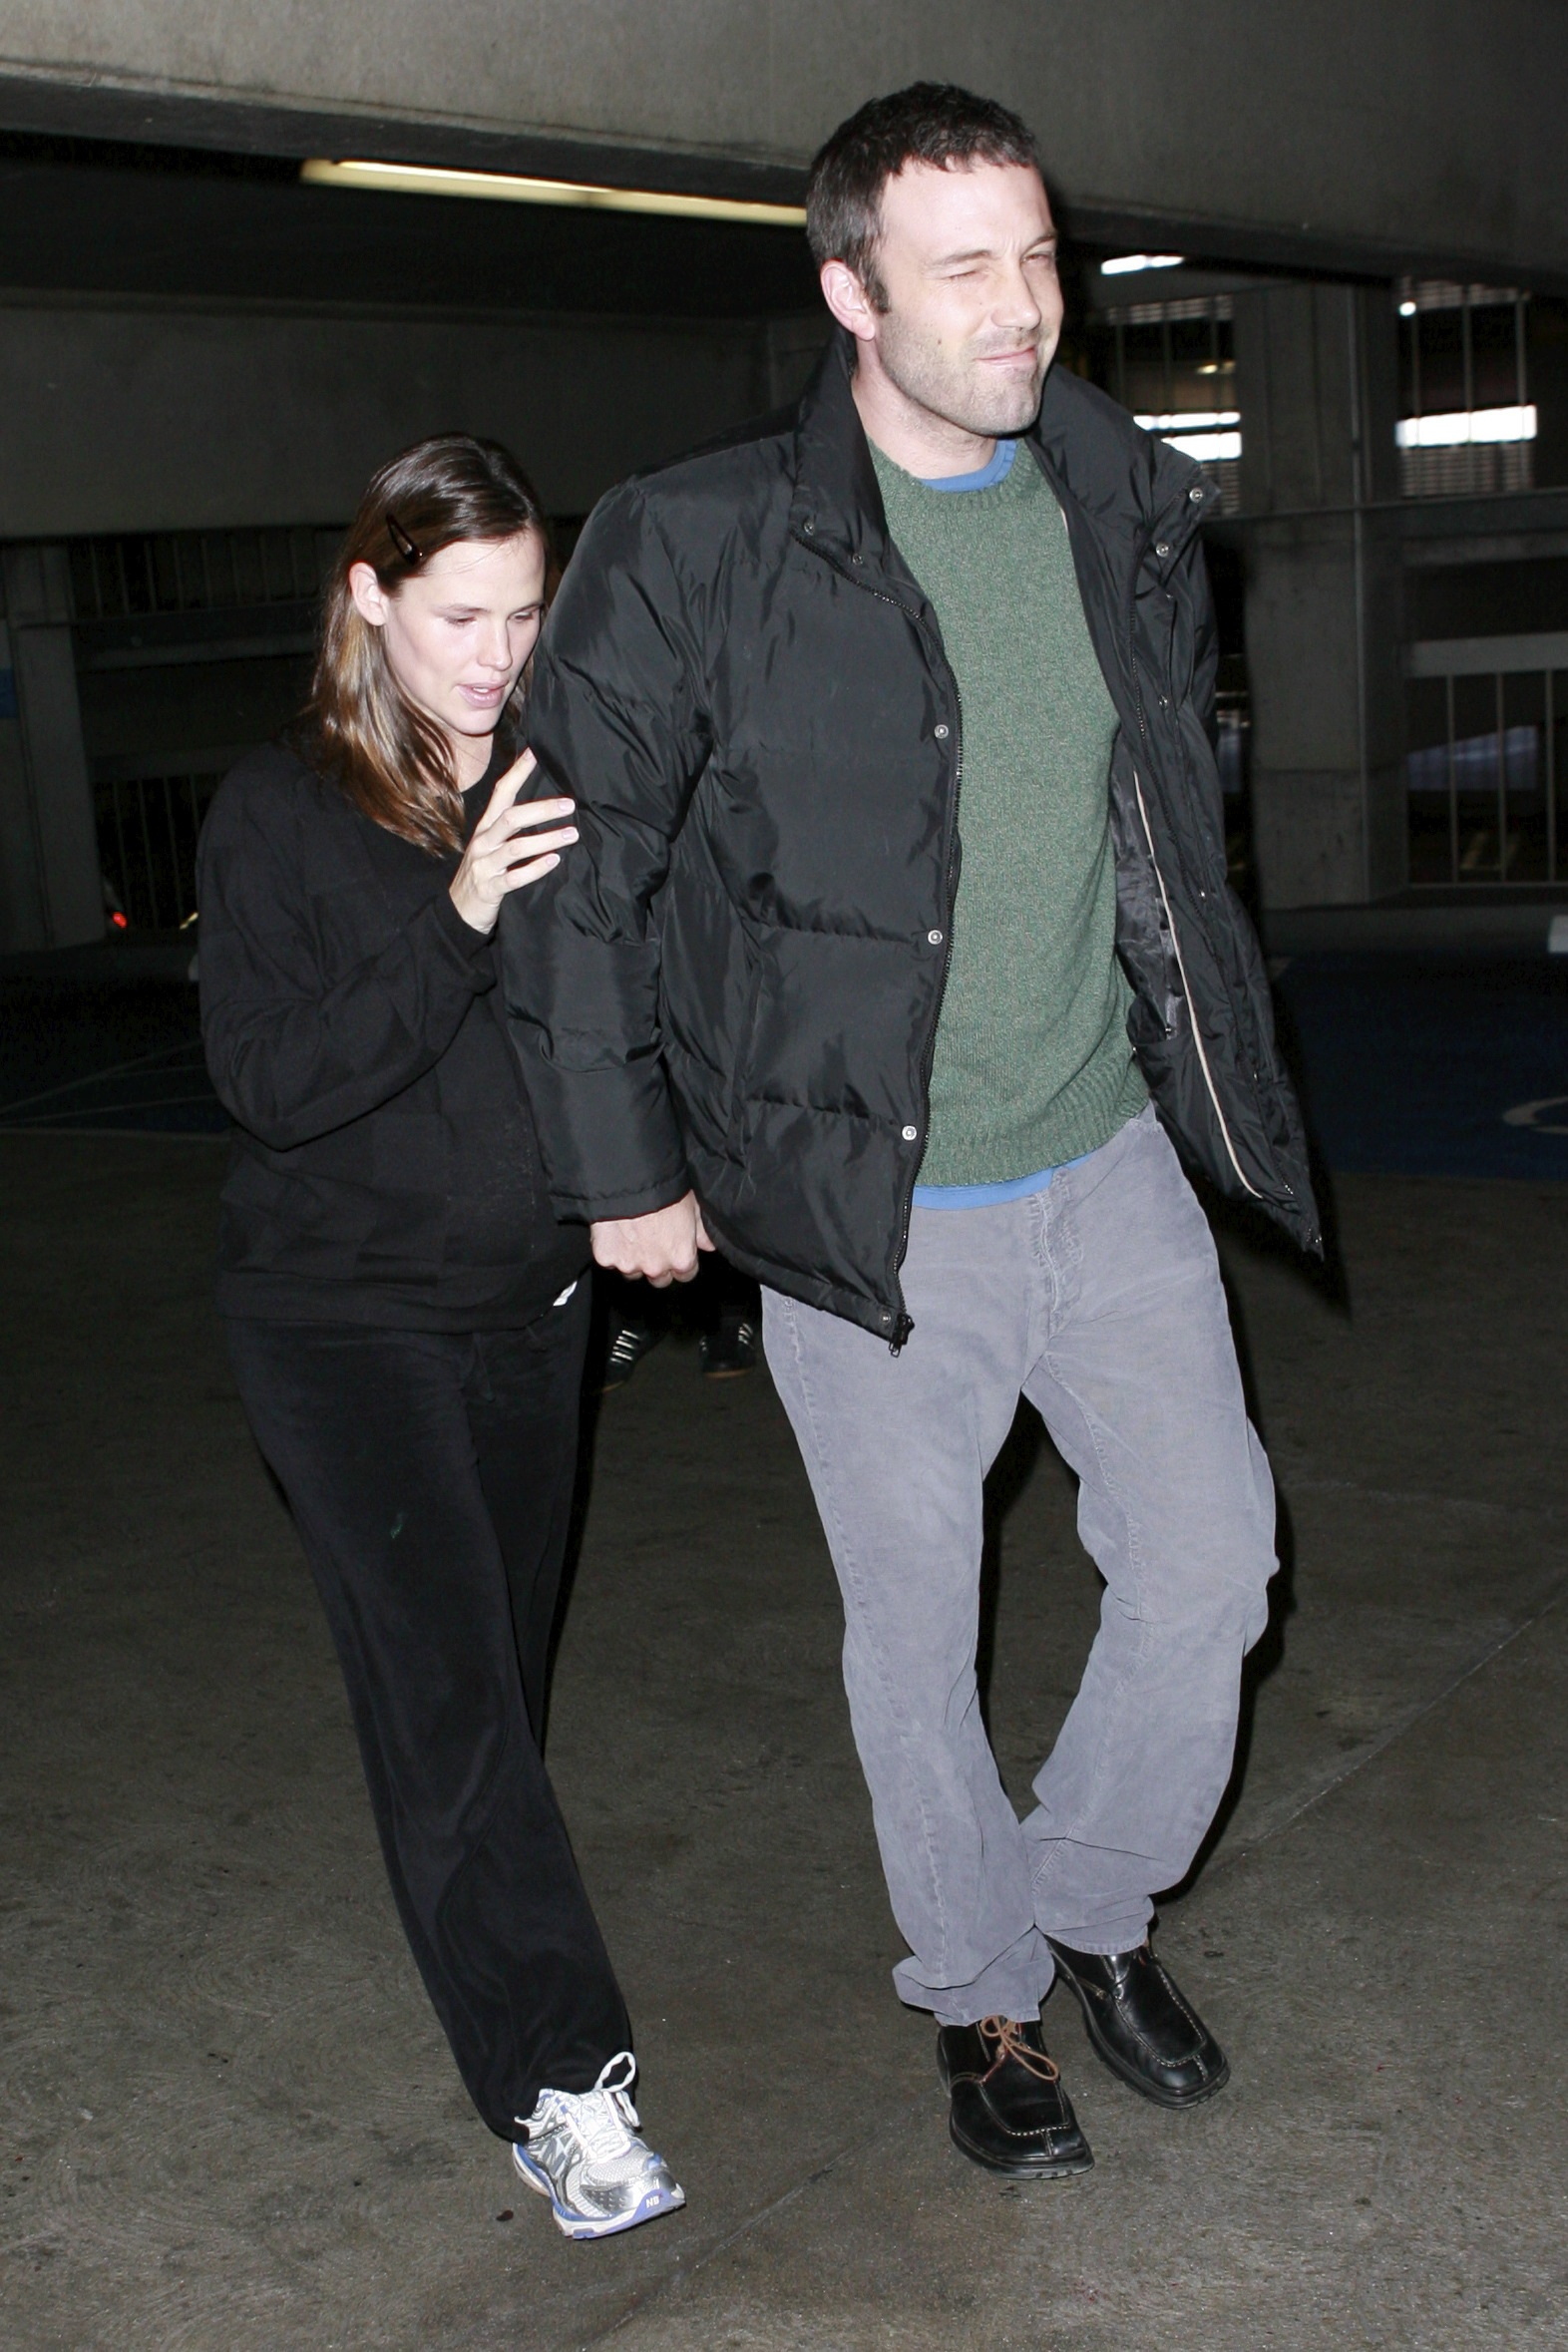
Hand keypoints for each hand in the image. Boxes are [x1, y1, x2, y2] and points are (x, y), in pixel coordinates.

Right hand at [449, 750, 576, 936]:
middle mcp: (483, 842)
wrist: (459, 910)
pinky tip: (555, 861)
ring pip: (516, 847)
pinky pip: (515, 878)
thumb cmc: (483, 872)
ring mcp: (485, 865)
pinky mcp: (490, 889)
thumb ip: (510, 826)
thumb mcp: (491, 844)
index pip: (501, 793)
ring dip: (546, 839)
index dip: (517, 773)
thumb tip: (543, 805)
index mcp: (486, 827)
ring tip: (572, 835)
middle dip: (541, 809)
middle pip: (511, 818)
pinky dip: (536, 869)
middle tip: (570, 805)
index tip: (536, 753)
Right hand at [591, 1192, 714, 1286]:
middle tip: (651, 1240)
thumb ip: (702, 1232)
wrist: (629, 1180)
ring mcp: (629, 1265)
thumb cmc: (664, 1190)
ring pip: (632, 1271)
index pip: (685, 1275)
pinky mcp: (606, 1258)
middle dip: (657, 1264)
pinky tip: (614, 1229)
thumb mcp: (692, 1207)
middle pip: (659, 1278)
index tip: (674, 1249)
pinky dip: (611, 1249)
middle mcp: (656, 1268)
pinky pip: (609, 1259)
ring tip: (631, 1232)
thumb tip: (708, 1245)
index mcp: (681, 1258)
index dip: (680, 1261)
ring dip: (633, 1258)